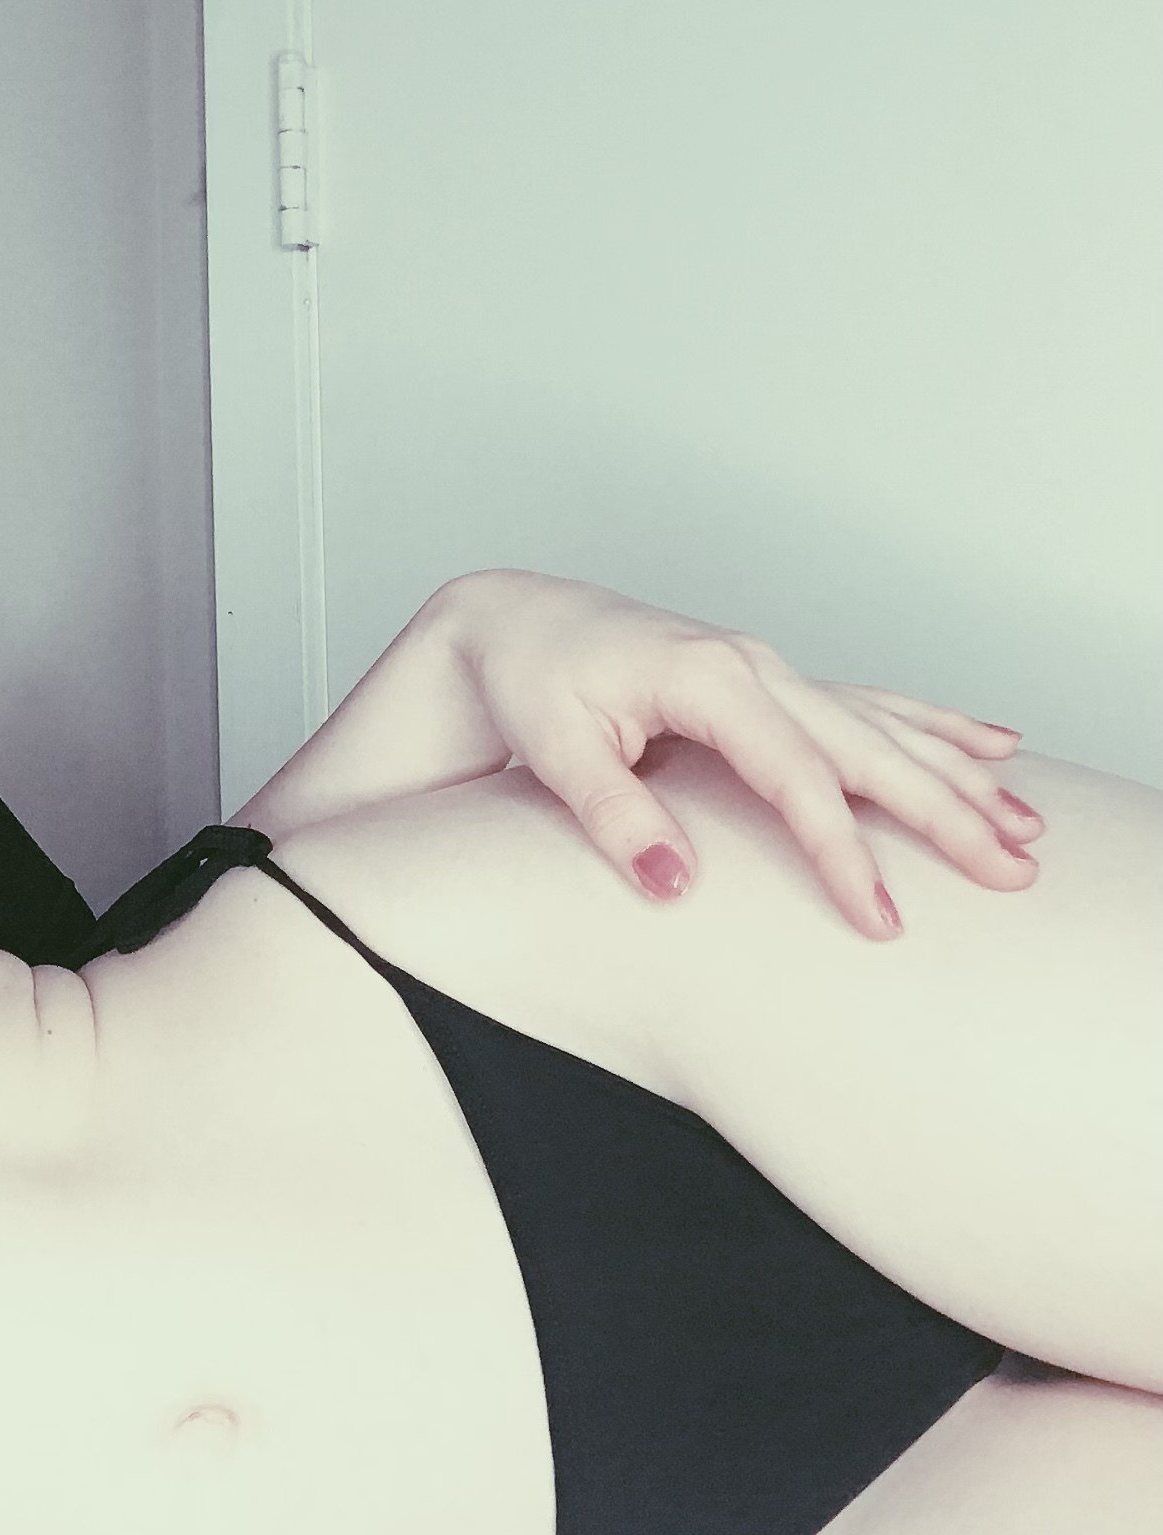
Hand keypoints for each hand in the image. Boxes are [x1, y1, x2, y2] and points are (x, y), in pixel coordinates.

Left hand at [443, 569, 1041, 939]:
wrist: (509, 618)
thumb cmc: (526, 676)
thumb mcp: (552, 747)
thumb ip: (614, 813)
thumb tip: (672, 882)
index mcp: (708, 678)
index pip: (796, 778)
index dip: (841, 851)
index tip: (880, 915)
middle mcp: (753, 665)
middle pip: (867, 748)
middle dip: (945, 812)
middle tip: (1012, 873)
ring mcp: (766, 668)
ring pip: (883, 726)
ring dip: (957, 775)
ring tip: (1026, 825)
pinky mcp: (763, 680)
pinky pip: (864, 704)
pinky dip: (930, 724)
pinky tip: (991, 744)